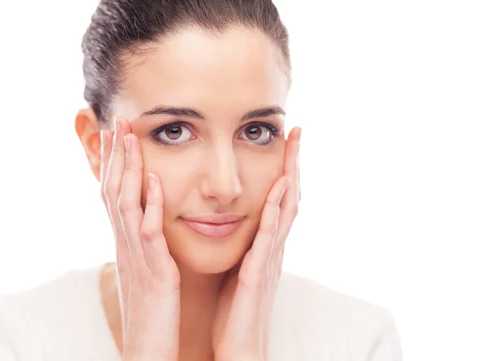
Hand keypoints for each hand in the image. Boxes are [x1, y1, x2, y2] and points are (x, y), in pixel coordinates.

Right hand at [100, 116, 180, 360]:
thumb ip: (143, 242)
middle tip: (116, 120)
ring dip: (126, 169)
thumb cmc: (150, 309)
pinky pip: (148, 232)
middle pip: (113, 190)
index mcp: (126, 242)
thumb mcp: (144, 268)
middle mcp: (125, 243)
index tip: (114, 132)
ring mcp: (136, 255)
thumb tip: (143, 221)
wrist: (147, 345)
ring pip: (125, 204)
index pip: (114, 193)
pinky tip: (154, 179)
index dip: (112, 162)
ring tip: (129, 137)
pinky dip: (149, 203)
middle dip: (114, 154)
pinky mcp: (153, 269)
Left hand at [212, 127, 301, 360]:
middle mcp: (273, 248)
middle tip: (295, 131)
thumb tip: (235, 224)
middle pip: (288, 197)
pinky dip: (274, 211)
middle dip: (293, 163)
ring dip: (290, 176)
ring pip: (285, 210)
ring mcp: (269, 260)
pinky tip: (276, 188)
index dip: (283, 170)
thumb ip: (243, 247)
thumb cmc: (236, 312)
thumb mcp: (239, 271)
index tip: (283, 141)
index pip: (277, 201)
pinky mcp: (258, 274)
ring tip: (292, 146)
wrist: (239, 348)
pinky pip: (268, 237)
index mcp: (264, 246)